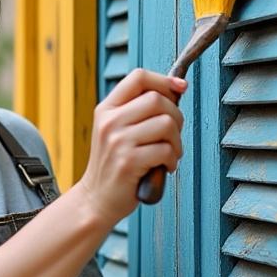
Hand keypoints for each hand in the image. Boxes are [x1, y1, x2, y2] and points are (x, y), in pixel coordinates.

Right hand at [78, 68, 185, 225]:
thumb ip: (138, 110)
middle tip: (172, 135)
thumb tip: (177, 88)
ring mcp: (118, 141)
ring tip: (169, 153)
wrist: (96, 199)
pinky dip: (172, 160)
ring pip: (166, 124)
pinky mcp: (129, 162)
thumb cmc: (114, 164)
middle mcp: (110, 122)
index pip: (138, 77)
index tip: (180, 89)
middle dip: (176, 116)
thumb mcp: (116, 130)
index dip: (164, 80)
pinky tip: (164, 167)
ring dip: (177, 142)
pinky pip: (166, 150)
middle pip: (157, 99)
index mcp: (106, 109)